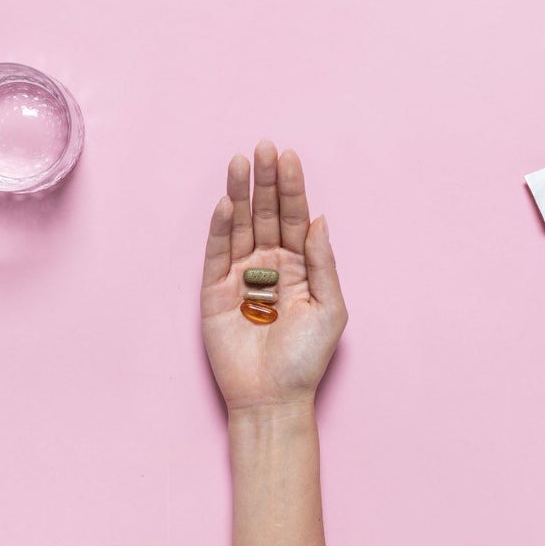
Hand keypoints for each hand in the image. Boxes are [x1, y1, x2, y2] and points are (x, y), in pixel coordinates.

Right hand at [201, 141, 347, 412]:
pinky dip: (219, 228)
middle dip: (265, 180)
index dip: (291, 187)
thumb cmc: (306, 359)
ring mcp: (240, 276)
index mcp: (299, 266)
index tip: (288, 156)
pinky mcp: (214, 291)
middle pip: (265, 213)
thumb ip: (322, 262)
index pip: (293, 217)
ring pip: (239, 226)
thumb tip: (319, 219)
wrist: (273, 398)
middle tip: (264, 147)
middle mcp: (269, 265)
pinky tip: (225, 203)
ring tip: (240, 162)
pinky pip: (217, 253)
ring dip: (239, 194)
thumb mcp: (330, 308)